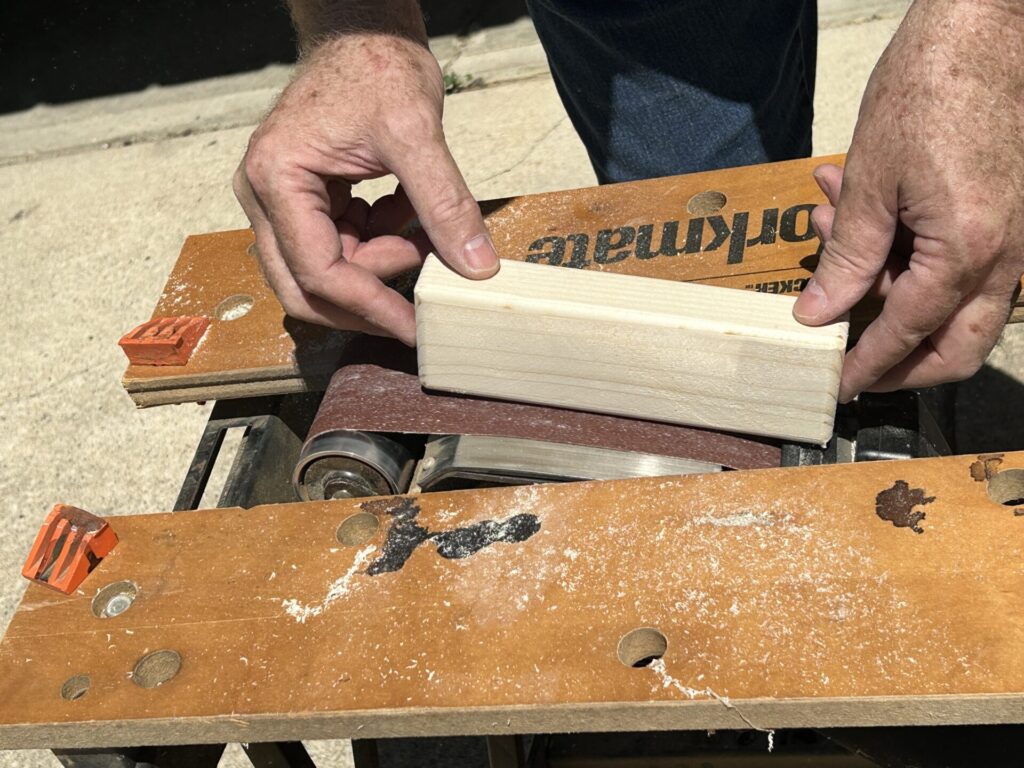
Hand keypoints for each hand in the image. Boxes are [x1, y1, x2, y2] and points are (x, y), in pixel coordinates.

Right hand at [234, 33, 498, 345]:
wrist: (363, 30)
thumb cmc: (375, 64)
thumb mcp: (416, 133)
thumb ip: (445, 204)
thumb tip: (476, 267)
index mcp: (276, 179)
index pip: (319, 271)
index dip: (370, 306)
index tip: (414, 325)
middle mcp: (265, 196)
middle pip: (305, 287)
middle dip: (363, 303)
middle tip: (415, 311)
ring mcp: (282, 200)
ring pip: (325, 271)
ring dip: (378, 267)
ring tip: (421, 236)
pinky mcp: (306, 200)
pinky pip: (340, 246)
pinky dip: (379, 243)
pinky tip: (404, 214)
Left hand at [793, 0, 1022, 401]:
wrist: (990, 24)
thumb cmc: (932, 87)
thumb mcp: (872, 180)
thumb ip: (847, 258)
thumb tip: (818, 314)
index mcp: (969, 250)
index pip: (908, 334)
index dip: (866, 366)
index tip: (836, 386)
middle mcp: (1008, 256)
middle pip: (956, 345)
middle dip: (900, 363)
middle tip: (849, 357)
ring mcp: (1018, 238)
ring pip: (956, 304)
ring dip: (886, 282)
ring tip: (828, 224)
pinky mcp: (1013, 215)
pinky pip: (962, 261)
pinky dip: (907, 250)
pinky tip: (856, 203)